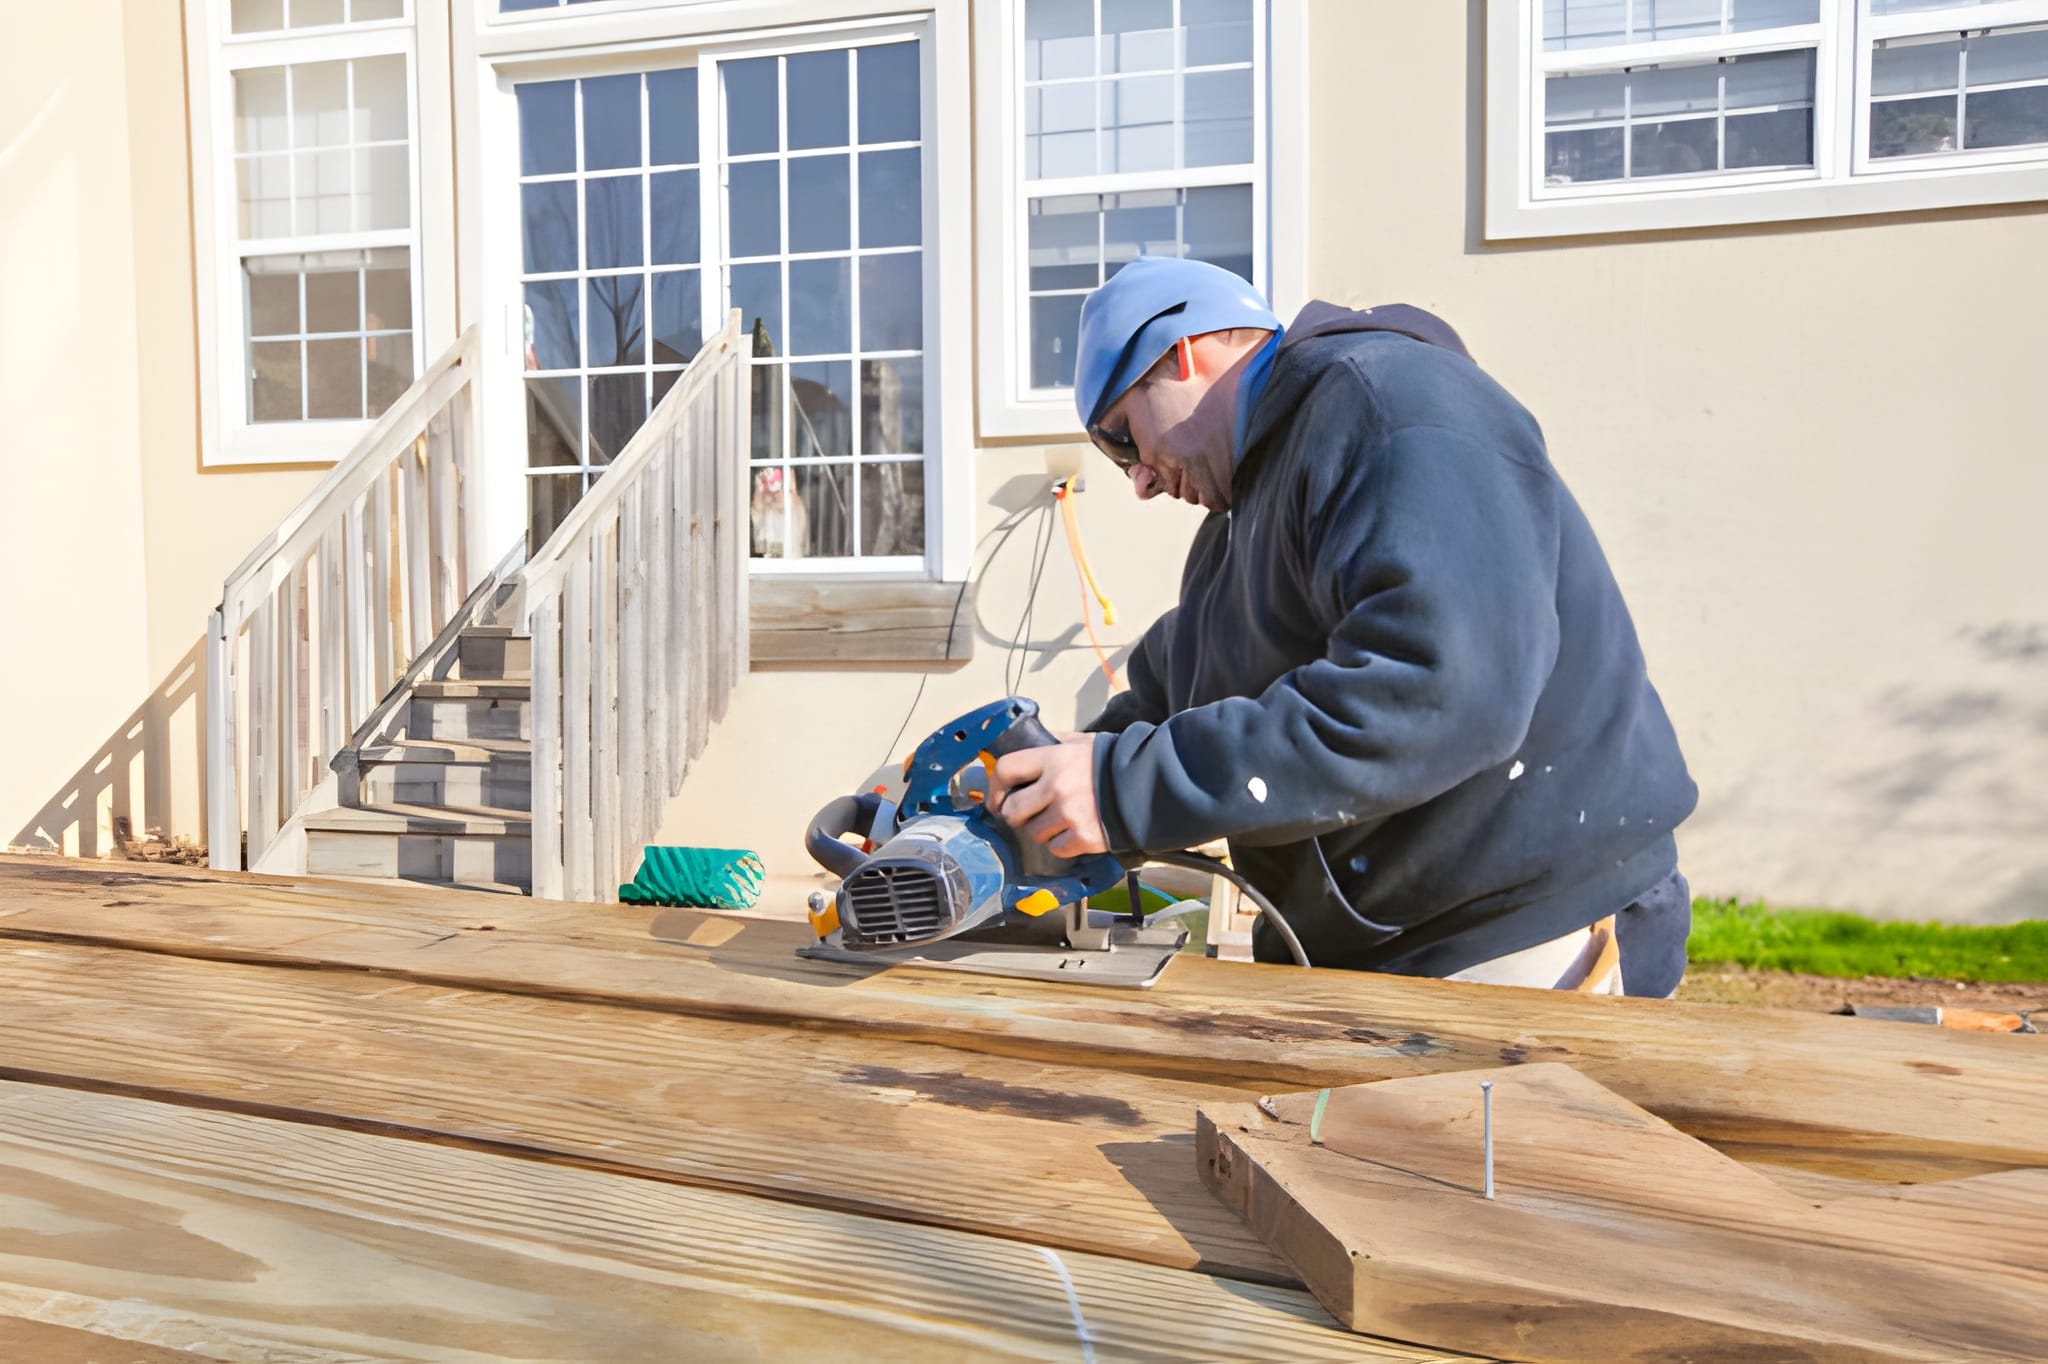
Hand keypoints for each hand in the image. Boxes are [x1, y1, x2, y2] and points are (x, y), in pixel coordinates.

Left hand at [987, 737, 1108, 858]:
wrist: (1149, 784)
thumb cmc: (1113, 761)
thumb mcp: (1081, 742)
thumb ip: (1055, 743)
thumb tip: (1032, 740)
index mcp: (1053, 759)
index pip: (1007, 770)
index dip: (995, 787)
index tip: (997, 798)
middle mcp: (1056, 787)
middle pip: (1012, 810)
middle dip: (1015, 815)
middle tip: (1025, 814)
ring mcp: (1069, 815)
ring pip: (1033, 833)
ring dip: (1040, 831)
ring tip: (1056, 822)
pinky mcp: (1083, 837)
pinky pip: (1056, 849)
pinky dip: (1061, 845)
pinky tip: (1071, 834)